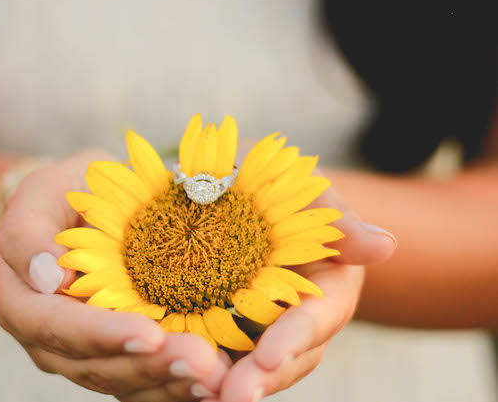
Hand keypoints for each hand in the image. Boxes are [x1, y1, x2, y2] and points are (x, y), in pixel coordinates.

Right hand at [0, 149, 228, 400]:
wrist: (75, 215)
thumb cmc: (61, 198)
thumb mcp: (40, 194)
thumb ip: (31, 231)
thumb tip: (48, 276)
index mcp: (21, 301)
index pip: (59, 326)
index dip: (103, 335)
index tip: (150, 334)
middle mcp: (47, 340)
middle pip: (96, 366)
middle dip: (150, 366)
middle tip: (201, 361)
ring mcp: (81, 355)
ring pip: (123, 382)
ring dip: (170, 382)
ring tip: (215, 376)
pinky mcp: (114, 358)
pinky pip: (142, 383)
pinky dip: (176, 385)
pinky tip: (214, 382)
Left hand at [207, 174, 396, 401]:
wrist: (234, 183)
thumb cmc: (275, 181)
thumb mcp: (302, 189)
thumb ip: (337, 218)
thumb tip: (384, 246)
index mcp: (328, 285)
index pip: (320, 316)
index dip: (296, 337)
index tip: (268, 357)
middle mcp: (298, 315)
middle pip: (288, 357)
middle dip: (263, 377)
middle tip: (232, 396)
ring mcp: (261, 326)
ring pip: (252, 365)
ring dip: (229, 383)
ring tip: (204, 395)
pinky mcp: (223, 326)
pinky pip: (216, 353)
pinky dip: (201, 368)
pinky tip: (175, 375)